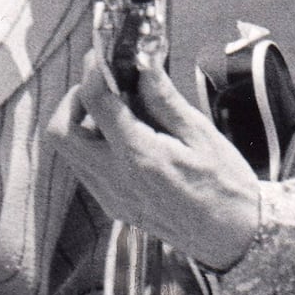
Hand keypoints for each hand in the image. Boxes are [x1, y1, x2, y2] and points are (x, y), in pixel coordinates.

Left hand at [48, 52, 260, 270]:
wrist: (235, 239)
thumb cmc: (226, 186)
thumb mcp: (201, 135)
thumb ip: (164, 100)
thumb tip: (142, 66)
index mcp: (139, 157)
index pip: (95, 102)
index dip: (94, 71)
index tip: (103, 55)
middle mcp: (115, 179)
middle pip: (60, 131)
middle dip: (75, 100)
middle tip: (105, 86)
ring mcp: (111, 197)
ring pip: (69, 152)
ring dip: (82, 123)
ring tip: (120, 110)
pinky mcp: (114, 206)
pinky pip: (86, 168)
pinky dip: (94, 145)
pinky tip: (127, 136)